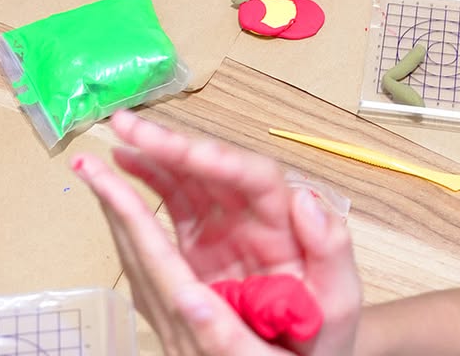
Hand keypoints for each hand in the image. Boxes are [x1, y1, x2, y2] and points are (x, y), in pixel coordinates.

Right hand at [73, 113, 361, 355]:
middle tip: (128, 126)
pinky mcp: (200, 243)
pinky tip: (122, 165)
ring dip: (153, 153)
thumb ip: (330, 251)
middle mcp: (251, 213)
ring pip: (187, 176)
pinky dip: (147, 179)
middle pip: (212, 165)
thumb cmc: (325, 332)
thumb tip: (307, 199)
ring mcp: (223, 225)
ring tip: (119, 136)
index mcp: (284, 222)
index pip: (252, 175)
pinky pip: (171, 202)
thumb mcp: (340, 299)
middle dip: (170, 144)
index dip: (214, 157)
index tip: (178, 147)